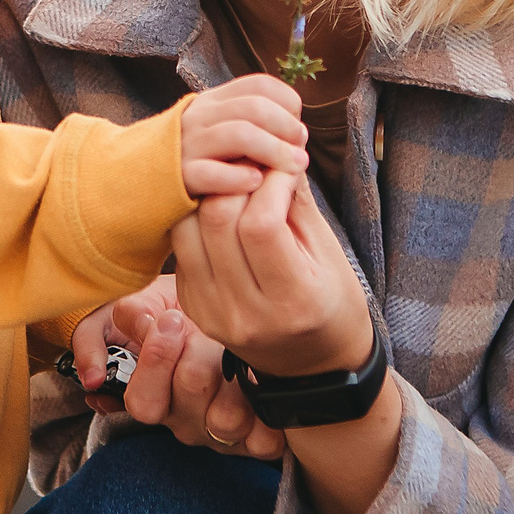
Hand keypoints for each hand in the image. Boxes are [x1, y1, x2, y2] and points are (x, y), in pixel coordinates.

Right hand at [68, 277, 285, 459]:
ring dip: (235, 379)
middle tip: (204, 330)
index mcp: (151, 396)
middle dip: (198, 353)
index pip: (142, 401)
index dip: (156, 360)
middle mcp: (184, 420)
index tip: (169, 320)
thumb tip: (94, 375)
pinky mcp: (256, 441)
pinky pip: (265, 443)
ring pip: (227, 419)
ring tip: (236, 354)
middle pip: (189, 396)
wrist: (232, 315)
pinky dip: (269, 417)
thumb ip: (107, 330)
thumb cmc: (179, 312)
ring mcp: (219, 433)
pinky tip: (264, 386)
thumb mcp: (139, 307)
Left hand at [174, 167, 373, 378]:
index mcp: (291, 302)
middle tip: (257, 165)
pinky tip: (224, 210)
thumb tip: (276, 149)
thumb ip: (297, 203)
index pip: (261, 225)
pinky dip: (199, 219)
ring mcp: (212, 314)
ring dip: (211, 196)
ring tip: (238, 184)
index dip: (271, 182)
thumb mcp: (328, 253)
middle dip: (236, 180)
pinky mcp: (192, 306)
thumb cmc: (331, 300)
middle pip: (217, 222)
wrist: (312, 364)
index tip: (286, 164)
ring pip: (188, 230)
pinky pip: (182, 248)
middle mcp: (244, 313)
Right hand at [179, 74, 308, 197]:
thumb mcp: (213, 131)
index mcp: (212, 101)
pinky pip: (211, 173)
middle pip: (253, 108)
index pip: (258, 86)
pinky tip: (255, 183)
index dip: (286, 102)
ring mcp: (187, 145)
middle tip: (302, 148)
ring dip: (274, 150)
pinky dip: (238, 177)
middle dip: (286, 126)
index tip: (299, 125)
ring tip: (294, 167)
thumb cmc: (189, 162)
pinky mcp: (178, 177)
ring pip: (238, 135)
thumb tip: (296, 128)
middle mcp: (200, 117)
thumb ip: (246, 124)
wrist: (132, 182)